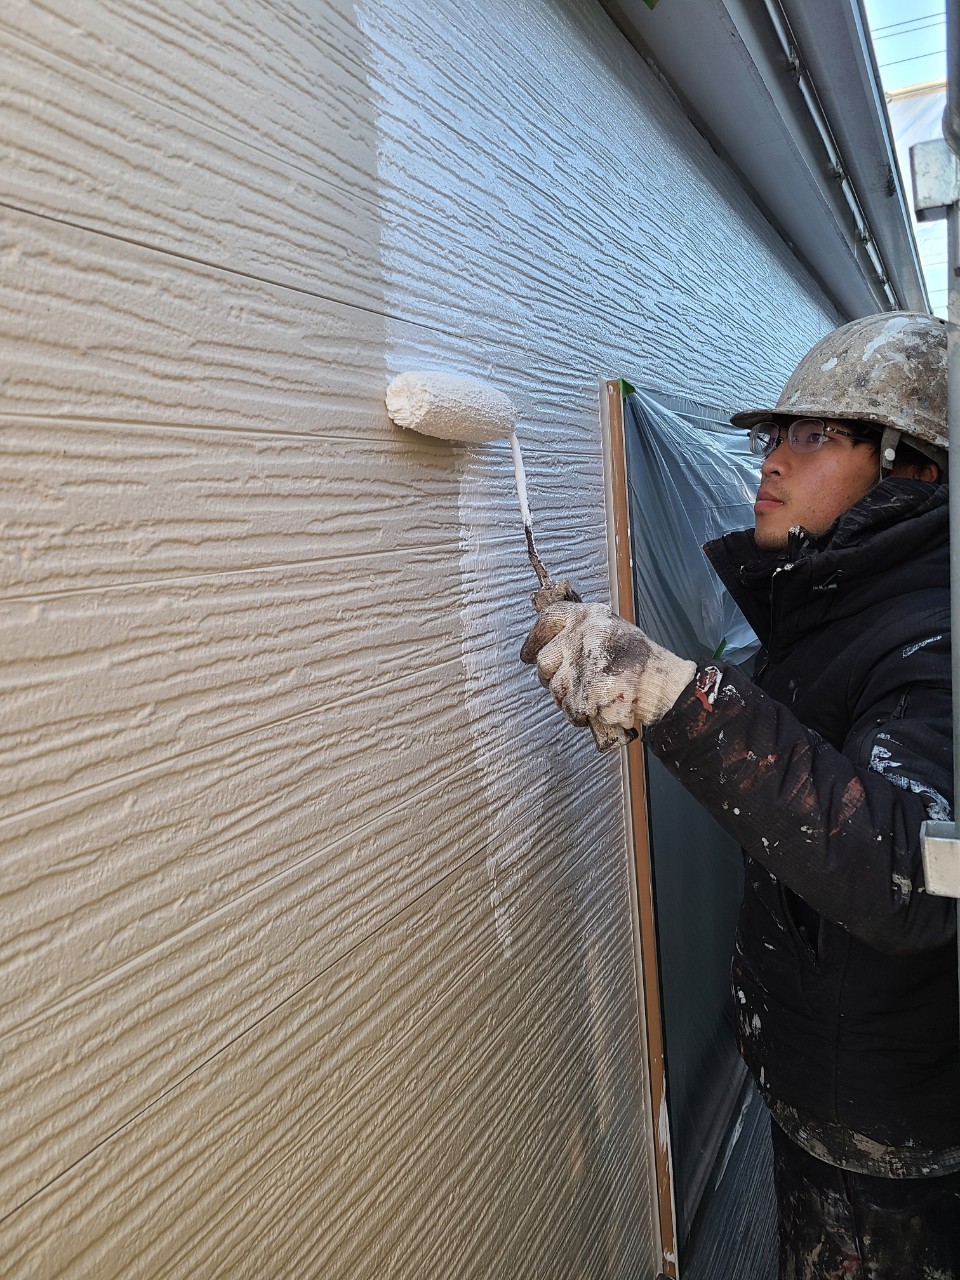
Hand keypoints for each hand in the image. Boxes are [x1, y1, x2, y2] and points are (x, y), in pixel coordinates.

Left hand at [520, 601, 695, 729]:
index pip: (548, 619)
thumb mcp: (614, 631)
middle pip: (544, 661)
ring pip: (555, 689)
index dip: (534, 638)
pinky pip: (570, 709)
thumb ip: (584, 633)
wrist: (665, 686)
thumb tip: (554, 644)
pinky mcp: (584, 692)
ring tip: (593, 696)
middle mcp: (581, 637)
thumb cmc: (642, 663)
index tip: (527, 653)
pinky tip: (598, 708)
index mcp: (589, 617)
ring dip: (569, 699)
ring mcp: (580, 665)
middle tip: (571, 683)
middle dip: (552, 677)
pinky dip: (581, 715)